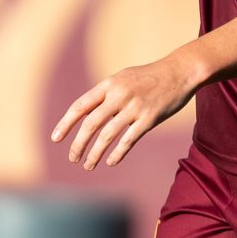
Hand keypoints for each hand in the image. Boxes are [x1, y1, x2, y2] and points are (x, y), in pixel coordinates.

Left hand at [52, 54, 204, 170]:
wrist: (180, 72)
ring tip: (88, 165)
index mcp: (109, 85)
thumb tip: (86, 113)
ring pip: (107, 136)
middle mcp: (119, 96)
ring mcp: (135, 107)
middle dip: (78, 144)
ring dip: (95, 154)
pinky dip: (117, 153)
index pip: (80, 106)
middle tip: (73, 158)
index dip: (66, 124)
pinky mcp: (150, 119)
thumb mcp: (123, 78)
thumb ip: (105, 94)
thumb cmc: (150, 77)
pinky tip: (110, 162)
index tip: (56, 139)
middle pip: (91, 124)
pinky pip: (129, 140)